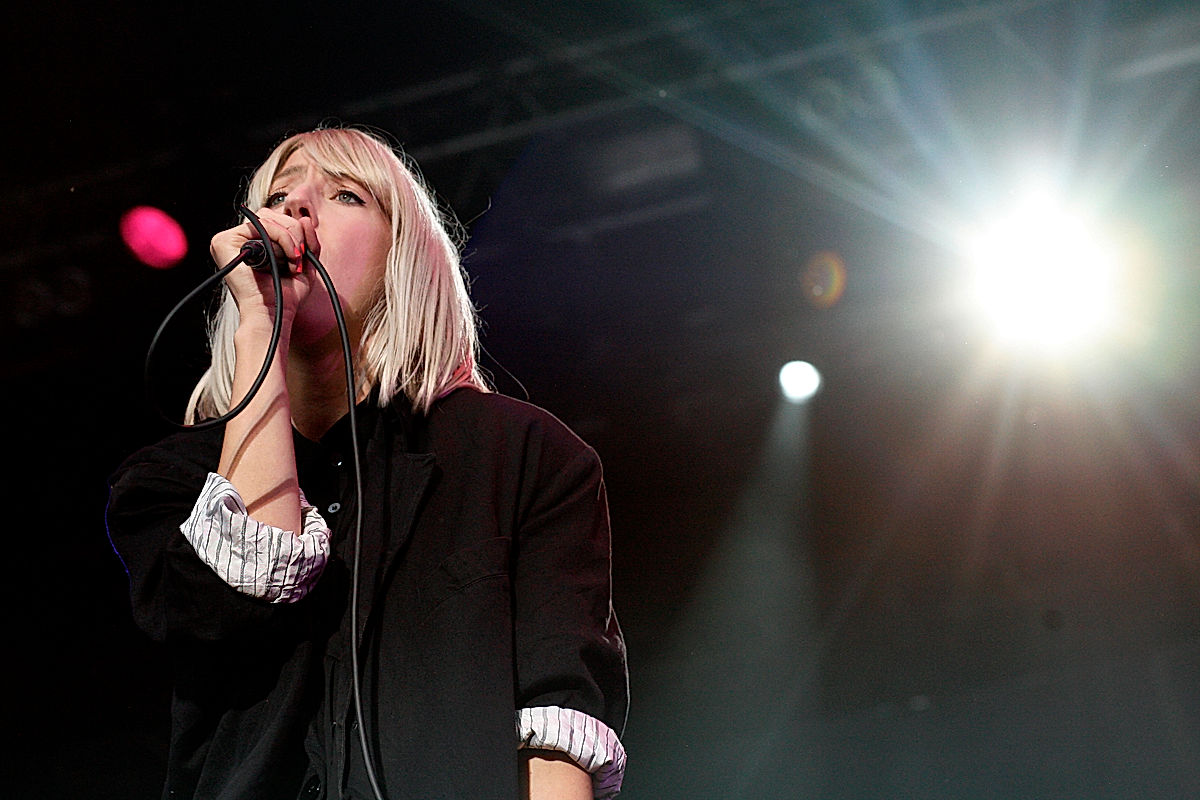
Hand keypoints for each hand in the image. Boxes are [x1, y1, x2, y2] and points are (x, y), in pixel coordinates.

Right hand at [209, 208, 321, 331]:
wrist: (274, 313)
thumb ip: (308, 241)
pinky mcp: (223, 241)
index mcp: (254, 244)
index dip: (294, 232)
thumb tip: (304, 219)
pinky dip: (279, 238)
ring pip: (268, 218)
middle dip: (294, 233)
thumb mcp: (304, 264)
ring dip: (289, 238)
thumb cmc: (286, 296)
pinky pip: (260, 224)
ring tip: (293, 262)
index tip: (303, 255)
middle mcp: (240, 240)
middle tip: (299, 258)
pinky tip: (285, 259)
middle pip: (271, 215)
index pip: (275, 220)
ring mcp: (229, 240)